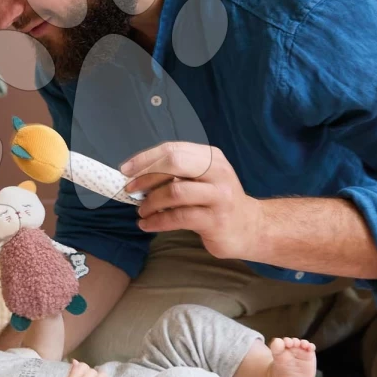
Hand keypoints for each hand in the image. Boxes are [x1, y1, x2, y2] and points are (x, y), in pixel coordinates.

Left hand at [121, 142, 264, 260]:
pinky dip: (157, 221)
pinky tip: (148, 224)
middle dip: (146, 176)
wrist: (250, 227)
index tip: (126, 170)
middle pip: (174, 163)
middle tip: (131, 190)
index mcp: (212, 158)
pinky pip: (178, 217)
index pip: (173, 149)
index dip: (145, 158)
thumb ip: (179, 173)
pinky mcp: (215, 220)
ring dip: (150, 202)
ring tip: (141, 211)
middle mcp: (217, 172)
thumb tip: (138, 175)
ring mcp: (219, 196)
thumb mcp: (204, 179)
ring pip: (174, 192)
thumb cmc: (218, 202)